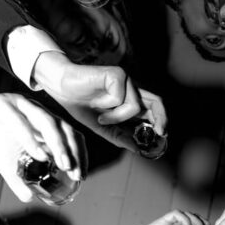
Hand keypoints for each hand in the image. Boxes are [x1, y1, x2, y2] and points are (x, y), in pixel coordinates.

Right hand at [0, 85, 84, 202]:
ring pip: (47, 121)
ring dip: (58, 144)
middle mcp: (34, 109)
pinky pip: (19, 120)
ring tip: (62, 164)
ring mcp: (18, 104)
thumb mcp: (2, 161)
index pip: (68, 134)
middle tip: (74, 172)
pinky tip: (37, 154)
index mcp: (39, 120)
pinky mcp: (0, 103)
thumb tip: (28, 197)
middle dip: (72, 150)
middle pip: (64, 126)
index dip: (78, 153)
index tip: (80, 175)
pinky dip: (30, 138)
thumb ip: (16, 177)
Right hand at [32, 53, 168, 147]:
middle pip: (157, 102)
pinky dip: (108, 107)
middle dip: (160, 119)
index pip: (154, 108)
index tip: (162, 136)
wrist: (61, 87)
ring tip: (101, 116)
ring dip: (117, 117)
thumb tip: (139, 149)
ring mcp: (125, 80)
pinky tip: (96, 102)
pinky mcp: (117, 75)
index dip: (162, 121)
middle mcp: (130, 89)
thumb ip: (120, 137)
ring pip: (135, 107)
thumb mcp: (103, 127)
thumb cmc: (80, 103)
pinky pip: (120, 99)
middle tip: (159, 132)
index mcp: (129, 100)